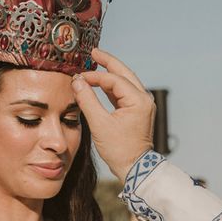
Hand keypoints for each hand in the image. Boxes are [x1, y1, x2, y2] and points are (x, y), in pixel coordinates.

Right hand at [72, 49, 154, 180]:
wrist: (135, 168)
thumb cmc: (120, 149)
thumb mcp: (100, 124)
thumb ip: (87, 101)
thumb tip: (77, 82)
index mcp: (138, 100)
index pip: (114, 80)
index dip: (95, 76)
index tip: (78, 77)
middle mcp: (144, 99)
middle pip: (124, 73)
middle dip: (108, 62)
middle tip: (94, 52)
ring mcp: (142, 105)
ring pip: (125, 82)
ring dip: (110, 74)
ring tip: (95, 63)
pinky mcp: (137, 111)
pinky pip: (124, 93)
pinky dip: (112, 87)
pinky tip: (100, 83)